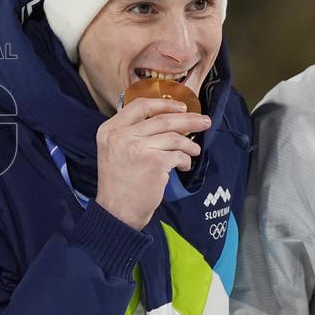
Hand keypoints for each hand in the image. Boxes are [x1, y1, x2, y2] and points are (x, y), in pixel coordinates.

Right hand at [95, 97, 210, 229]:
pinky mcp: (155, 162)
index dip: (164, 104)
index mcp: (110, 130)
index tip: (181, 107)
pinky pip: (178, 154)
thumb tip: (166, 119)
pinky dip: (185, 160)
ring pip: (174, 137)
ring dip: (189, 144)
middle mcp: (122, 136)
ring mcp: (138, 148)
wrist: (116, 210)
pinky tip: (183, 166)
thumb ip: (131, 133)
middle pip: (162, 119)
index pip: (139, 105)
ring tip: (194, 150)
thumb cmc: (118, 182)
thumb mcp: (114, 150)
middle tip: (204, 121)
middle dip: (188, 119)